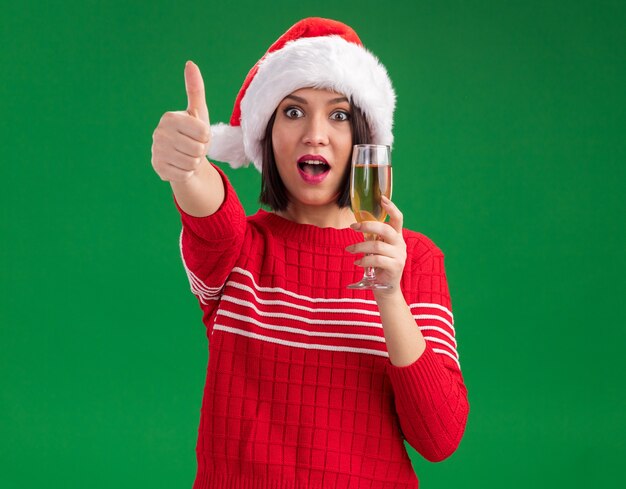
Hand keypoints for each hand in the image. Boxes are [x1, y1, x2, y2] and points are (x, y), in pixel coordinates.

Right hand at [151, 61, 211, 181]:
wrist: (184, 160)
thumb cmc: (194, 135)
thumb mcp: (199, 112)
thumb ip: (195, 89)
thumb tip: (190, 63)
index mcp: (170, 117)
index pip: (203, 132)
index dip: (206, 137)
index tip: (198, 135)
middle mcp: (159, 133)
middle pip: (198, 149)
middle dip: (201, 152)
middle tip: (193, 148)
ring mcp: (156, 151)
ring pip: (192, 163)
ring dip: (194, 163)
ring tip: (187, 156)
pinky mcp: (158, 168)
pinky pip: (184, 174)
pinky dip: (187, 173)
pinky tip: (181, 166)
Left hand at [345, 196, 406, 297]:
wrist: (385, 287)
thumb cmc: (379, 265)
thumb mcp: (377, 248)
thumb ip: (372, 237)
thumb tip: (357, 224)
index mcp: (396, 236)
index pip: (398, 218)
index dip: (391, 208)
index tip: (382, 198)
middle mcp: (400, 243)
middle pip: (385, 229)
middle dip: (367, 226)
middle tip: (353, 227)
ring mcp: (399, 255)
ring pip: (377, 246)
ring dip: (359, 247)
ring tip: (349, 249)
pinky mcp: (396, 266)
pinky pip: (377, 260)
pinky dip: (364, 260)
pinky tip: (357, 262)